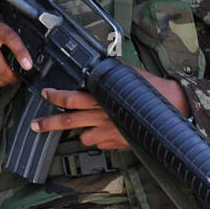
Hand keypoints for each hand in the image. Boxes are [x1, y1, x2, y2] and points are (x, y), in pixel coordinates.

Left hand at [34, 66, 190, 150]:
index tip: (45, 94)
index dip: (56, 96)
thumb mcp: (128, 76)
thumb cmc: (152, 90)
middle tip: (35, 126)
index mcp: (102, 97)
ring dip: (84, 132)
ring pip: (84, 137)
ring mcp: (109, 132)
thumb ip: (110, 73)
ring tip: (92, 124)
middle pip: (69, 121)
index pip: (72, 98)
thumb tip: (99, 64)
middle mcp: (103, 116)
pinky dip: (100, 139)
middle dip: (48, 124)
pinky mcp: (118, 144)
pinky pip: (100, 144)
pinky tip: (108, 131)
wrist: (173, 108)